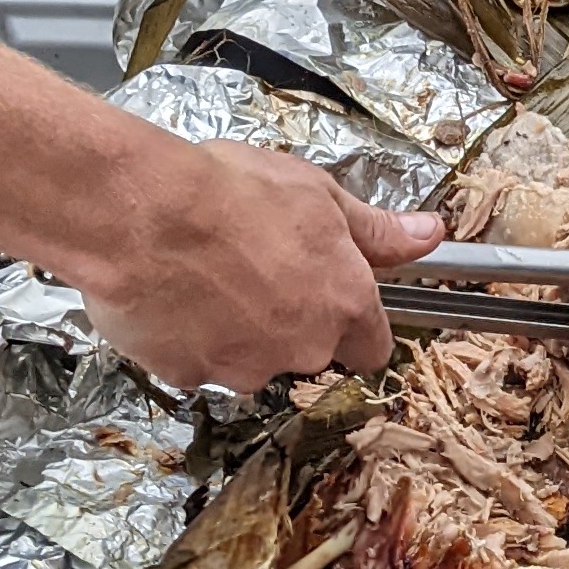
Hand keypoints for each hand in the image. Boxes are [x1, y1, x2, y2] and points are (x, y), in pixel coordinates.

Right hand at [73, 140, 443, 392]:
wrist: (140, 211)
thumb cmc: (229, 192)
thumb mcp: (318, 195)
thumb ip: (376, 230)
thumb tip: (428, 235)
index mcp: (345, 304)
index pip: (371, 346)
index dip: (352, 325)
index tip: (328, 298)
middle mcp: (303, 347)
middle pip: (309, 352)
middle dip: (289, 323)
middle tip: (254, 268)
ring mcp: (244, 368)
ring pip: (250, 361)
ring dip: (236, 331)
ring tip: (204, 274)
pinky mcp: (188, 376)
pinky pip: (194, 363)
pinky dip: (186, 337)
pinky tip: (169, 293)